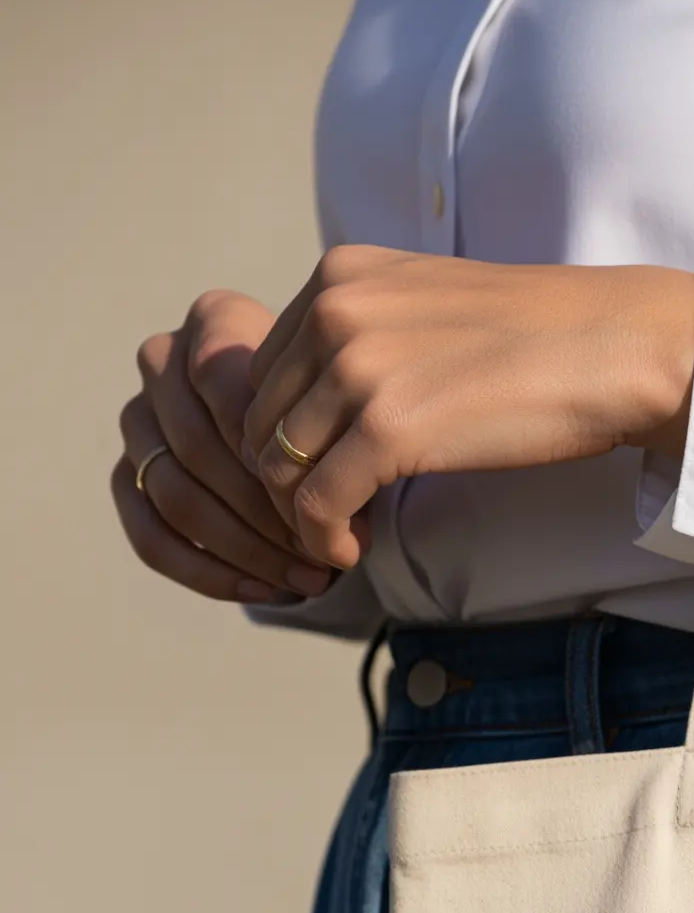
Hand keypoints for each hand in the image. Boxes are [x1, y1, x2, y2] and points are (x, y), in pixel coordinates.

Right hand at [112, 293, 339, 603]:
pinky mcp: (125, 475)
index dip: (273, 451)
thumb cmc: (336, 414)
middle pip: (197, 448)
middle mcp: (162, 359)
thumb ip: (337, 443)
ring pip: (175, 496)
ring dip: (246, 550)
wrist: (310, 430)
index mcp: (214, 320)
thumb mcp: (348, 412)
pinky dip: (209, 574)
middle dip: (265, 512)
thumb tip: (335, 526)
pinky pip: (150, 536)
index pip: (226, 386)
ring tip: (308, 579)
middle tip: (322, 552)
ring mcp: (136, 418)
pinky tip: (263, 592)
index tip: (325, 495)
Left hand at [243, 247, 693, 570]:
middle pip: (257, 422)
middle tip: (331, 519)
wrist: (613, 348)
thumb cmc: (540, 340)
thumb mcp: (429, 307)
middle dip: (283, 484)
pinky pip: (316, 504)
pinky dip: (326, 540)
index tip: (322, 475)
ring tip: (345, 537)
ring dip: (302, 519)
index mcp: (339, 277)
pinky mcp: (388, 428)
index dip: (281, 437)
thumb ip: (367, 335)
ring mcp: (358, 368)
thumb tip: (326, 404)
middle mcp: (335, 311)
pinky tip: (356, 549)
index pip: (261, 372)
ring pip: (276, 468)